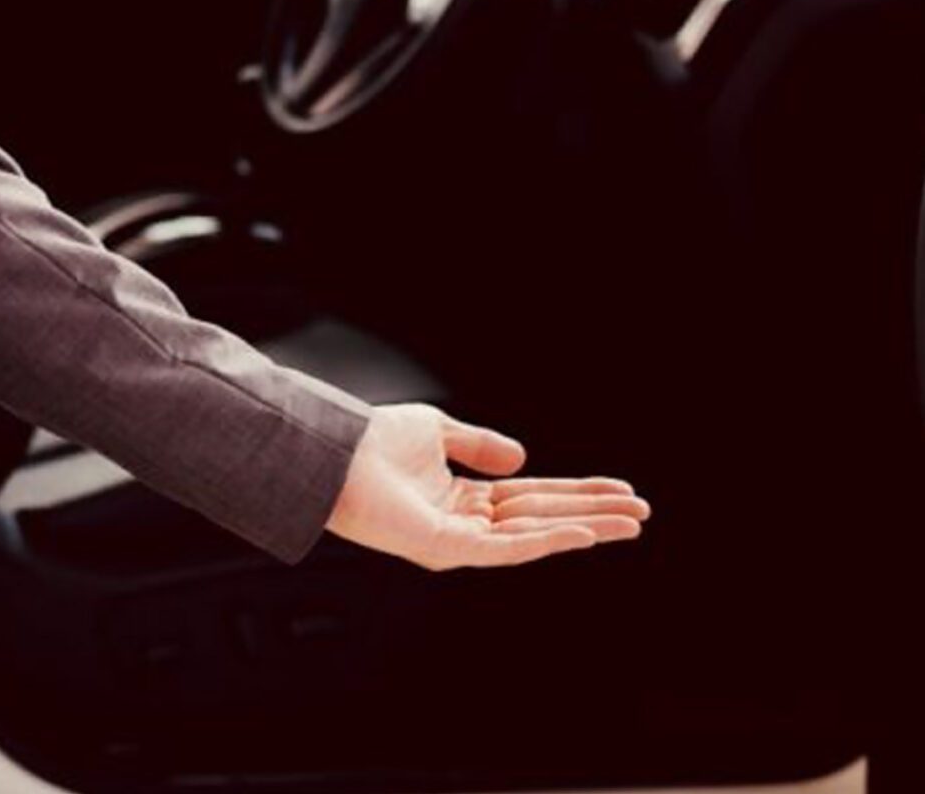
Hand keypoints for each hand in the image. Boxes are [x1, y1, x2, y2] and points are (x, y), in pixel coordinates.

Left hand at [327, 404, 648, 569]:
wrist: (337, 452)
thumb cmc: (373, 442)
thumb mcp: (438, 432)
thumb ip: (480, 446)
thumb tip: (523, 459)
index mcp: (464, 497)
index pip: (534, 497)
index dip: (578, 492)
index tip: (622, 490)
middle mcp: (466, 522)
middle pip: (543, 518)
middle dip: (594, 514)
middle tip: (643, 512)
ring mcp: (458, 539)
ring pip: (534, 535)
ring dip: (586, 528)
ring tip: (630, 523)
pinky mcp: (447, 549)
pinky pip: (506, 549)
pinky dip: (547, 541)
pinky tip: (583, 534)